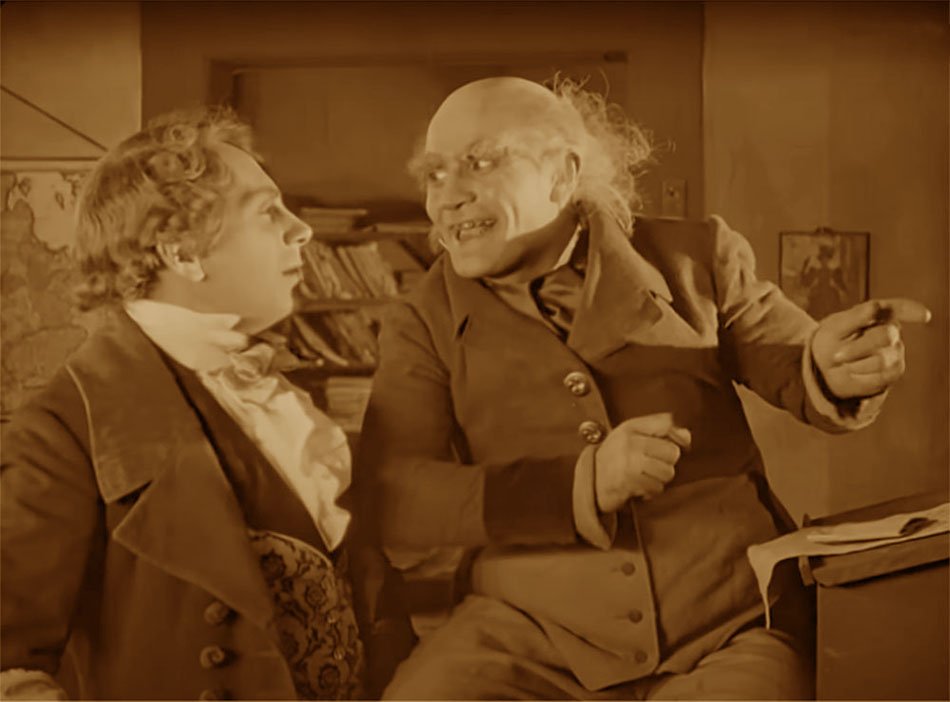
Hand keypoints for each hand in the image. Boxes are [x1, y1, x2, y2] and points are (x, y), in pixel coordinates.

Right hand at [594, 412, 690, 512]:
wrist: (590, 481)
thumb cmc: (615, 458)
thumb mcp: (632, 436)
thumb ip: (660, 430)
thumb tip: (686, 436)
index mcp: (631, 427)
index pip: (666, 424)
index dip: (677, 437)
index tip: (670, 447)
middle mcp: (629, 442)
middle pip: (672, 452)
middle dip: (666, 462)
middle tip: (651, 465)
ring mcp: (628, 463)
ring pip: (668, 472)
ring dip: (659, 479)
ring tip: (644, 476)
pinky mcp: (628, 483)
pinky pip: (656, 488)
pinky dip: (651, 491)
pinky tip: (639, 487)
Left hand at [812, 298, 930, 398]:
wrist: (825, 366)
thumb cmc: (830, 341)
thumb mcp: (834, 328)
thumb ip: (855, 317)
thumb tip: (874, 306)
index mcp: (879, 314)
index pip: (899, 308)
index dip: (911, 310)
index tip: (924, 316)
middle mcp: (892, 331)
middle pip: (885, 336)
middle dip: (858, 348)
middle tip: (835, 356)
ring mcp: (896, 352)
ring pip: (883, 360)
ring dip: (856, 364)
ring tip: (842, 364)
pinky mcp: (894, 371)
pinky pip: (881, 377)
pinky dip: (861, 377)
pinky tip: (851, 373)